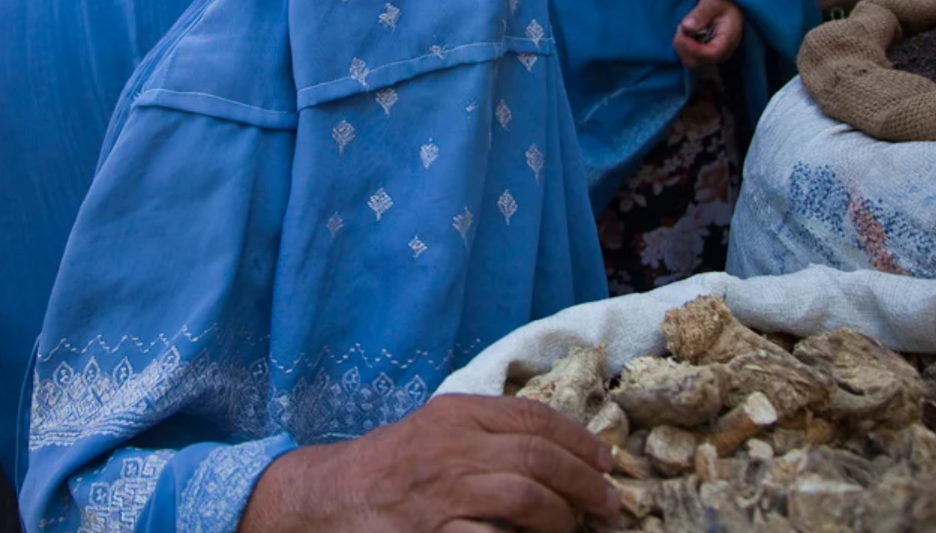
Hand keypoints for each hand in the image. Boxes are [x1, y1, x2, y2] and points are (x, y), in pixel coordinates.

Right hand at [238, 395, 617, 532]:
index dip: (579, 440)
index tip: (605, 460)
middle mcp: (450, 446)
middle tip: (608, 502)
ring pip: (525, 498)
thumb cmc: (390, 467)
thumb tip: (557, 449)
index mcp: (455, 413)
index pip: (533, 417)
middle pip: (538, 458)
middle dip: (584, 482)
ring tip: (573, 527)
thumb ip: (485, 430)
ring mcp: (441, 493)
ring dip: (562, 518)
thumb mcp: (435, 430)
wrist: (327, 497)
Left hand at [673, 0, 742, 67]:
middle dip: (683, 46)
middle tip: (681, 27)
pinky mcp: (706, 55)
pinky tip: (685, 34)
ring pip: (691, 61)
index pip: (710, 54)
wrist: (729, 5)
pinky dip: (683, 47)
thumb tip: (686, 27)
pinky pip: (690, 57)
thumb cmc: (723, 1)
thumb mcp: (712, 1)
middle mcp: (722, 52)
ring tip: (683, 28)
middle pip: (697, 62)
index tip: (681, 32)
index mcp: (728, 39)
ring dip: (681, 46)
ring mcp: (713, 56)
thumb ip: (700, 13)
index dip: (692, 48)